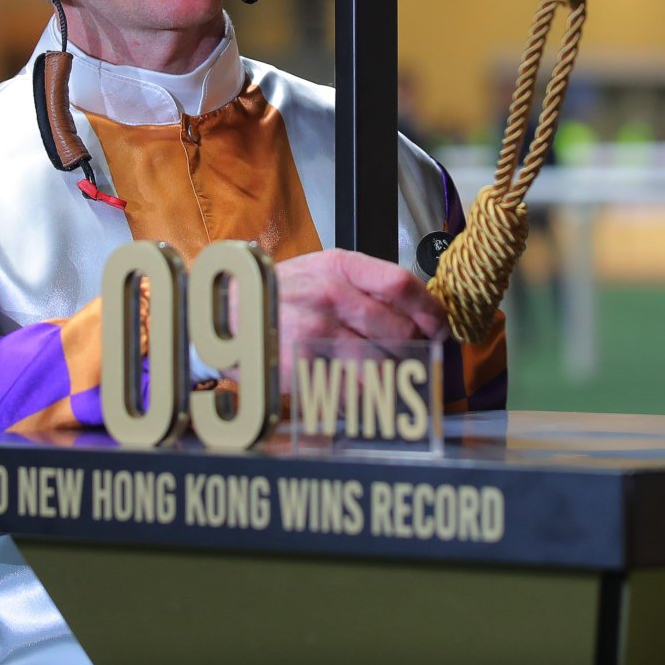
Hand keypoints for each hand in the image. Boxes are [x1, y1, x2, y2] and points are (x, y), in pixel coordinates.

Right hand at [268, 249, 446, 393]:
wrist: (224, 314)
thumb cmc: (278, 295)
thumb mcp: (319, 271)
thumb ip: (364, 286)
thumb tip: (416, 312)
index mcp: (339, 266)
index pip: (401, 284)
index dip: (430, 310)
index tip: (440, 328)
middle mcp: (330, 295)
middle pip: (399, 328)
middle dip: (413, 349)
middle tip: (413, 359)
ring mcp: (317, 331)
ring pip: (382, 363)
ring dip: (391, 376)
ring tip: (385, 379)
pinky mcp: (304, 365)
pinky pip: (353, 389)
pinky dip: (363, 398)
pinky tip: (358, 393)